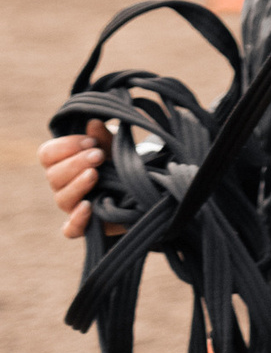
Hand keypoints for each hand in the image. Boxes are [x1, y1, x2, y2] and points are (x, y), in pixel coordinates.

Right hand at [36, 121, 119, 239]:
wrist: (141, 186)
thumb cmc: (120, 161)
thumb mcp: (115, 146)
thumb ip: (104, 136)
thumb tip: (93, 123)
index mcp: (64, 162)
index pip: (47, 154)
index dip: (65, 146)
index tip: (91, 141)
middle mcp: (64, 185)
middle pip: (53, 176)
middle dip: (76, 162)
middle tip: (98, 155)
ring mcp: (73, 206)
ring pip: (62, 198)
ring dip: (77, 184)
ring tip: (95, 174)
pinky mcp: (87, 225)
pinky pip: (71, 229)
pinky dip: (77, 220)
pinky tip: (88, 206)